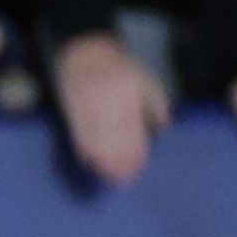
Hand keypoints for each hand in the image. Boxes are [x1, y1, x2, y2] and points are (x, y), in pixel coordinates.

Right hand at [53, 30, 168, 185]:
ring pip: (94, 141)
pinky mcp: (72, 112)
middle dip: (118, 163)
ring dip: (101, 162)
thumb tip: (164, 128)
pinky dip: (84, 151)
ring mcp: (86, 109)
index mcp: (127, 96)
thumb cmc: (121, 69)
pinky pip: (78, 136)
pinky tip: (90, 163)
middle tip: (124, 182)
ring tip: (109, 179)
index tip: (139, 169)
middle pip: (111, 139)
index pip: (131, 130)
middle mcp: (105, 104)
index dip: (135, 152)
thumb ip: (156, 104)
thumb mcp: (146, 80)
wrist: (85, 53)